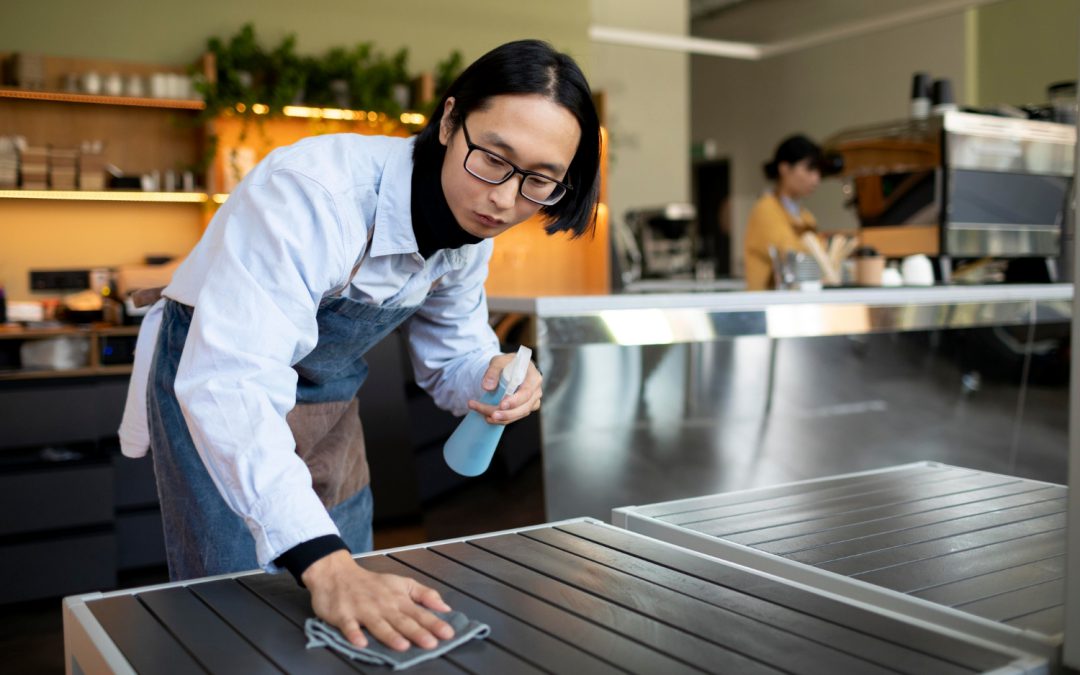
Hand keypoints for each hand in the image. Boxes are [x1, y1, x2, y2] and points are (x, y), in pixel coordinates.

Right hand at [302, 550, 453, 650]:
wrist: (337, 573)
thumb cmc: (372, 583)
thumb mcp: (402, 583)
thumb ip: (424, 595)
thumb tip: (445, 608)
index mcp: (398, 598)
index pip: (419, 612)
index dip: (434, 623)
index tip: (448, 633)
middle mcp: (383, 605)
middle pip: (402, 621)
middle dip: (417, 632)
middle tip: (431, 643)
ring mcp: (363, 609)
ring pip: (378, 624)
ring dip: (390, 635)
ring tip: (403, 645)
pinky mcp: (343, 614)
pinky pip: (349, 626)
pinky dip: (354, 634)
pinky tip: (360, 643)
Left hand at [467, 353, 541, 423]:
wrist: (512, 368)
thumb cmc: (508, 364)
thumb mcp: (499, 361)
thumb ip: (493, 371)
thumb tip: (486, 387)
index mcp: (533, 377)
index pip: (527, 392)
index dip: (515, 401)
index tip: (501, 405)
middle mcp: (536, 391)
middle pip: (524, 408)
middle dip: (507, 414)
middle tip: (490, 415)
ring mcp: (532, 401)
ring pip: (519, 414)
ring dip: (502, 418)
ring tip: (485, 416)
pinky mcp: (525, 408)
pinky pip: (515, 417)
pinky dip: (502, 420)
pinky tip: (489, 418)